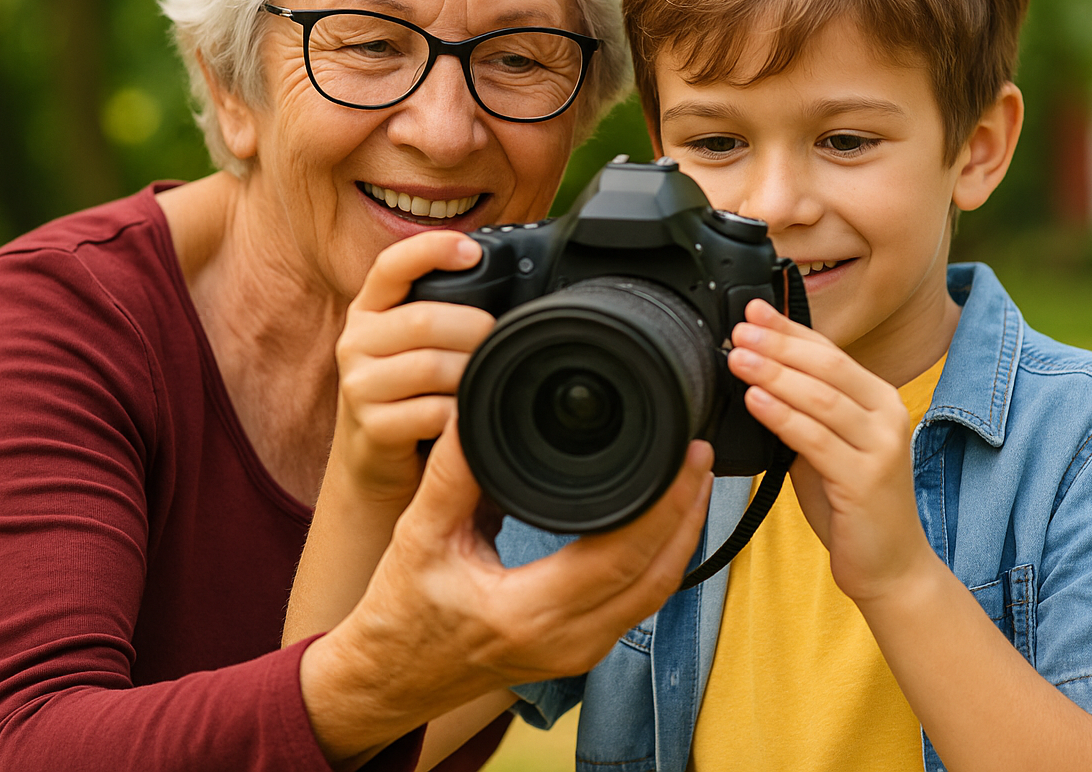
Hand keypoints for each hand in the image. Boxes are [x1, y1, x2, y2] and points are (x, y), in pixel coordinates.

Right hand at [301, 426, 714, 760]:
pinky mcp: (582, 652)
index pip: (622, 556)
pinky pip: (640, 603)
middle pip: (657, 575)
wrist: (391, 678)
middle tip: (700, 455)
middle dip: (687, 513)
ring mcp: (580, 654)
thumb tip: (473, 413)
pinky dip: (661, 560)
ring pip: (657, 593)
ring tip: (693, 479)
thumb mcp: (418, 536)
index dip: (665, 505)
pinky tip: (665, 521)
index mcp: (527, 614)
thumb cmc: (401, 613)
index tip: (684, 455)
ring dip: (681, 536)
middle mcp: (566, 642)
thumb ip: (451, 476)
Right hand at [331, 231, 494, 507]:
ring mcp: (358, 385)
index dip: (431, 250)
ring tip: (487, 379)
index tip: (472, 251)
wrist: (376, 462)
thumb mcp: (415, 344)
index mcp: (371, 309)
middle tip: (500, 342)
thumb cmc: (411, 393)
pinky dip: (460, 414)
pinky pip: (430, 412)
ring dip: (470, 373)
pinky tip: (468, 415)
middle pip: (423, 320)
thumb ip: (443, 312)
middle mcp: (356, 341)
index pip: (391, 265)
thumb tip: (511, 288)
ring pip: (429, 366)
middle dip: (474, 330)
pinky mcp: (371, 426)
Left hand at [726, 298, 934, 601]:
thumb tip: (755, 371)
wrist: (890, 565)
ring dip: (775, 374)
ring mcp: (881, 447)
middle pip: (827, 367)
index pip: (829, 352)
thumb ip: (802, 411)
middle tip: (739, 329)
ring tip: (738, 358)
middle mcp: (887, 416)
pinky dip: (783, 416)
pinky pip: (817, 440)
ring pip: (822, 398)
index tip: (753, 311)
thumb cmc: (851, 504)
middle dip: (778, 344)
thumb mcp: (826, 445)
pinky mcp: (866, 479)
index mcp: (878, 400)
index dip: (789, 329)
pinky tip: (755, 400)